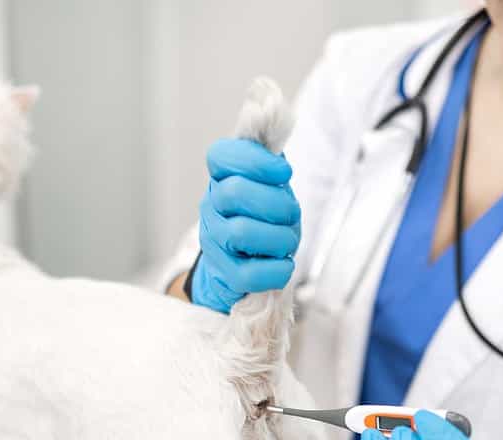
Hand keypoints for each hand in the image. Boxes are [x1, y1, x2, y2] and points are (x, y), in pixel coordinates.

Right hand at [191, 139, 300, 312]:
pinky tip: (282, 264)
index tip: (284, 173)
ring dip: (281, 238)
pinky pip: (251, 273)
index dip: (256, 161)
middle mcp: (211, 206)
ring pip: (244, 232)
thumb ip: (269, 151)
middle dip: (278, 204)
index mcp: (222, 178)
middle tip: (291, 214)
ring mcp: (214, 242)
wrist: (242, 268)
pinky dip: (277, 269)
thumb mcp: (269, 183)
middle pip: (237, 192)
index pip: (221, 155)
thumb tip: (271, 101)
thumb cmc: (262, 219)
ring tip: (287, 241)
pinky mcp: (225, 274)